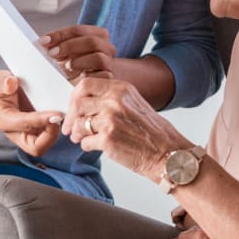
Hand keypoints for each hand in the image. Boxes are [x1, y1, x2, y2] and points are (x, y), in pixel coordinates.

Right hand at [0, 70, 62, 156]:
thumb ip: (3, 83)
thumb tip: (11, 82)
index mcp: (5, 121)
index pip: (25, 125)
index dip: (41, 120)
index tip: (56, 114)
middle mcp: (16, 132)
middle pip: (36, 147)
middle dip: (50, 136)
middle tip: (60, 117)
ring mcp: (25, 134)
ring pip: (44, 144)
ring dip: (55, 132)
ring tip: (64, 115)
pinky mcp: (33, 131)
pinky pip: (47, 136)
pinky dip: (55, 128)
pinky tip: (61, 114)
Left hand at [40, 25, 116, 80]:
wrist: (89, 83)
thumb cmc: (76, 65)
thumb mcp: (65, 52)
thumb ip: (56, 44)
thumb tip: (43, 42)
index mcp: (98, 34)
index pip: (79, 30)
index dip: (60, 34)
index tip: (44, 41)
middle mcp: (107, 47)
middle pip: (91, 41)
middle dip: (69, 46)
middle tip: (52, 53)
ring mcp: (109, 63)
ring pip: (98, 58)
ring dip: (78, 62)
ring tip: (67, 66)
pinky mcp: (109, 79)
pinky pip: (101, 77)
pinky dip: (88, 77)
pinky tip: (79, 78)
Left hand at [61, 76, 187, 180]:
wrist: (169, 154)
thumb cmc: (153, 132)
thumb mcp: (134, 103)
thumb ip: (112, 97)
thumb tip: (85, 101)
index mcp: (121, 88)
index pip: (85, 84)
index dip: (74, 97)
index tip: (72, 107)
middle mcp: (114, 101)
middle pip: (78, 104)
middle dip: (70, 117)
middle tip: (70, 127)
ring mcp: (110, 120)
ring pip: (79, 124)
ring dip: (77, 133)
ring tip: (80, 138)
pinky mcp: (108, 140)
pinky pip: (85, 142)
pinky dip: (86, 146)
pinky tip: (94, 147)